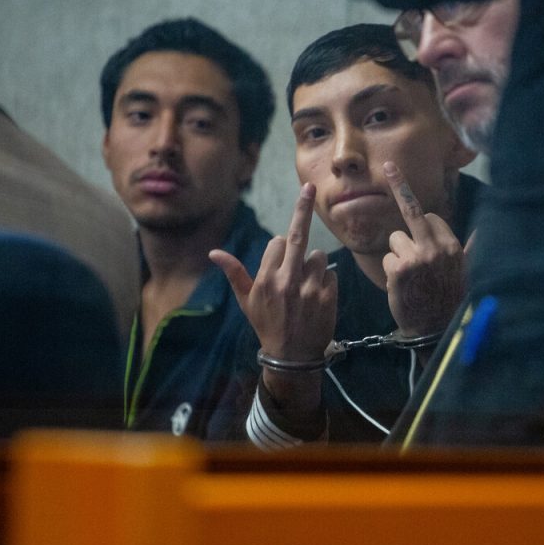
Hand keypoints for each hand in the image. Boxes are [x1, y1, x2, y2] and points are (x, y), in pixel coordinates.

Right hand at [210, 182, 336, 362]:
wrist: (292, 357)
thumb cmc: (267, 325)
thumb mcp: (246, 301)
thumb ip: (234, 273)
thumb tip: (213, 252)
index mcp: (265, 279)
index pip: (277, 243)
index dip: (279, 250)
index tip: (279, 264)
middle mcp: (287, 281)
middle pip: (297, 235)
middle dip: (303, 208)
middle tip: (310, 187)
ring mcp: (310, 288)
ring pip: (317, 255)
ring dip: (313, 264)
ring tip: (306, 286)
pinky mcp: (328, 296)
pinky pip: (330, 272)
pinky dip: (325, 280)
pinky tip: (317, 296)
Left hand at [381, 161, 466, 337]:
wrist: (434, 329)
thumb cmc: (448, 299)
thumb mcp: (466, 271)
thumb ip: (472, 248)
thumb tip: (485, 231)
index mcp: (452, 245)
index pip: (429, 217)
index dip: (422, 224)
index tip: (413, 203)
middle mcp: (436, 247)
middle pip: (413, 212)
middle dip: (400, 186)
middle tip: (389, 165)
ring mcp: (416, 257)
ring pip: (395, 240)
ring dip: (398, 255)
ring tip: (410, 276)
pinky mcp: (398, 269)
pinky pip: (387, 257)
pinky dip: (390, 271)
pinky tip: (402, 285)